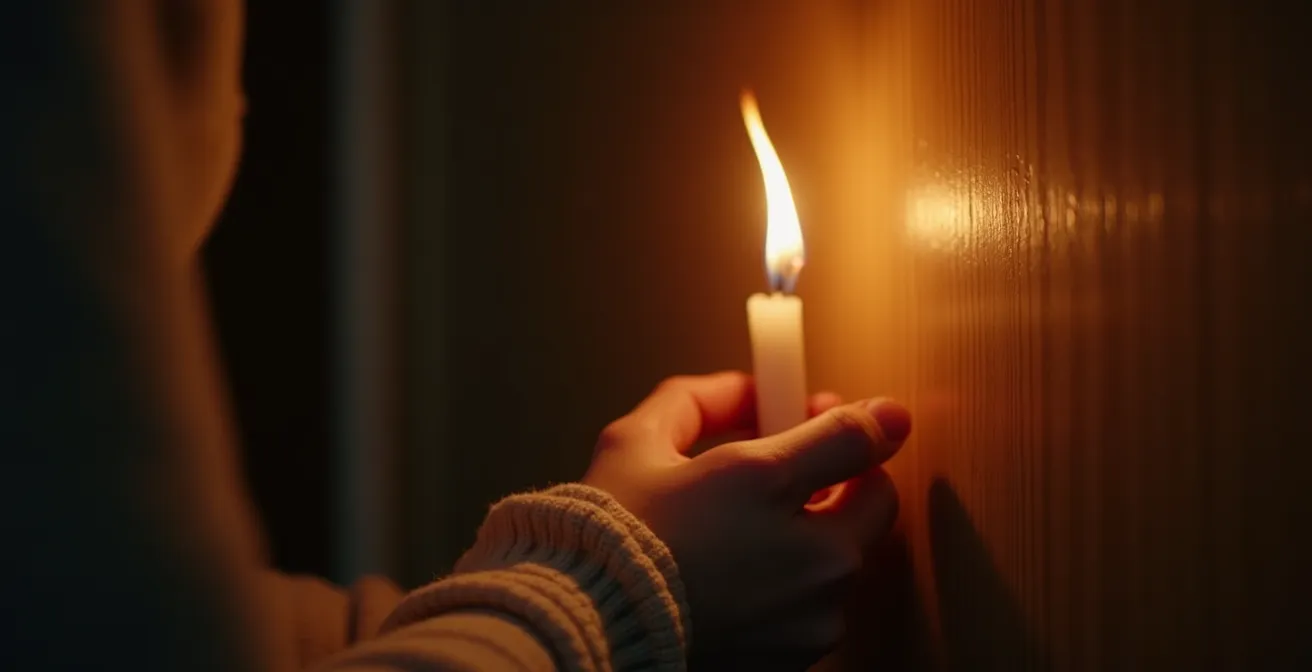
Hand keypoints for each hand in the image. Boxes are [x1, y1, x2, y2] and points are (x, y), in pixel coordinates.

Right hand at [582, 372, 911, 667]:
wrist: (588, 633)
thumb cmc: (604, 541)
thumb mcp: (634, 444)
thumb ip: (698, 401)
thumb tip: (746, 390)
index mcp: (765, 483)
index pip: (859, 437)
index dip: (870, 418)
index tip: (873, 416)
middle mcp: (807, 552)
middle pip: (877, 500)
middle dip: (850, 481)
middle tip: (808, 474)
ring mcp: (812, 612)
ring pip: (847, 559)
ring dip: (820, 540)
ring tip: (755, 538)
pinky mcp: (803, 655)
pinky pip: (820, 607)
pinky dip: (797, 590)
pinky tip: (744, 584)